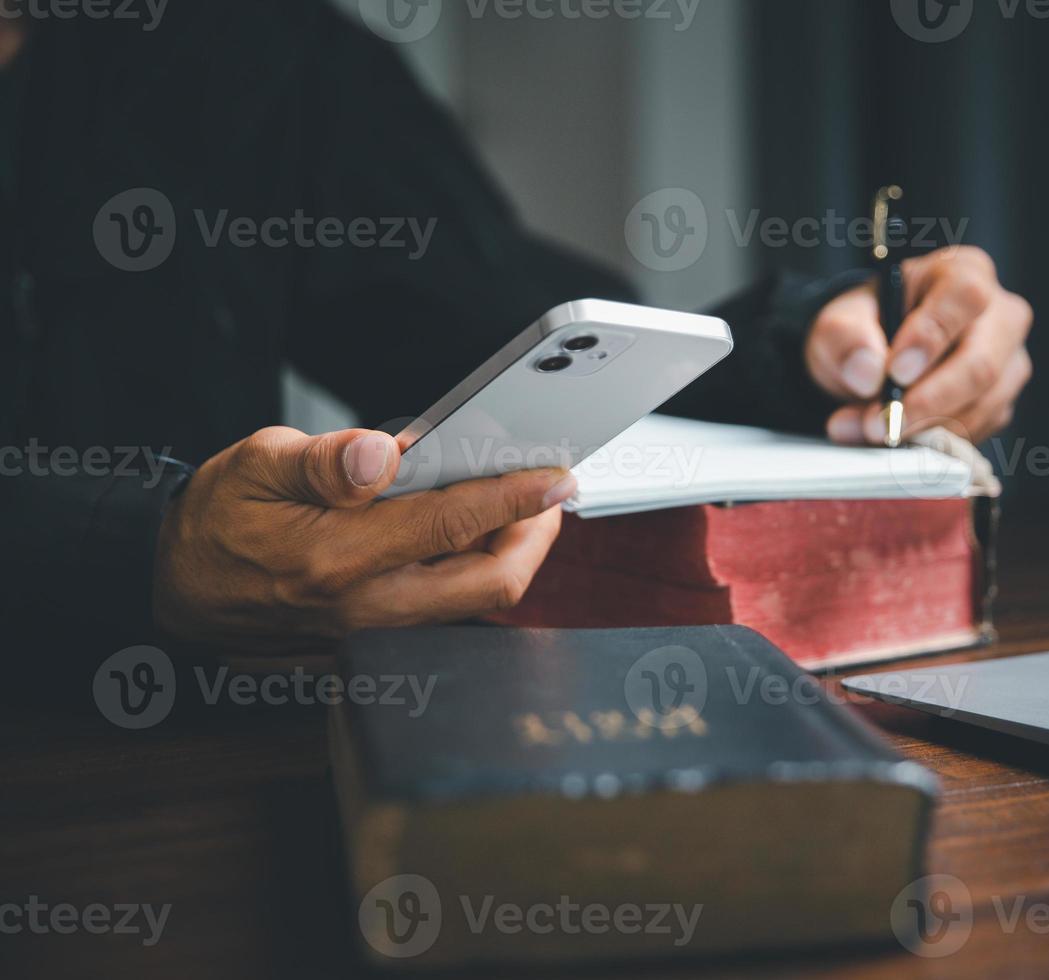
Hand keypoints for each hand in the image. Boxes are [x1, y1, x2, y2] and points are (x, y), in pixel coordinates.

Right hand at [153, 427, 576, 648]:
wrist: (177, 588)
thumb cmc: (217, 520)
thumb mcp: (255, 465)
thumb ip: (324, 461)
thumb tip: (380, 455)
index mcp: (337, 557)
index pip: (452, 524)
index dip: (516, 498)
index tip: (557, 476)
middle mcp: (366, 606)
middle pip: (490, 585)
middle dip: (536, 538)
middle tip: (550, 495)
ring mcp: (375, 631)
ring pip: (474, 603)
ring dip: (508, 555)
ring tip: (521, 507)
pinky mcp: (378, 640)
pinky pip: (448, 611)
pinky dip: (475, 571)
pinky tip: (475, 535)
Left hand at [805, 246, 1032, 444]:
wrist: (875, 358)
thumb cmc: (868, 326)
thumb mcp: (841, 321)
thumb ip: (846, 338)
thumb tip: (867, 372)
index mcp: (965, 272)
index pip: (964, 297)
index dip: (931, 337)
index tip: (894, 372)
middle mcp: (1000, 315)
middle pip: (982, 364)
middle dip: (927, 402)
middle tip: (880, 423)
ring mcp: (1008, 362)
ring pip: (982, 406)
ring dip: (922, 428)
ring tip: (869, 430)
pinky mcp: (1001, 403)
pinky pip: (976, 430)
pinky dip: (930, 442)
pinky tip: (893, 436)